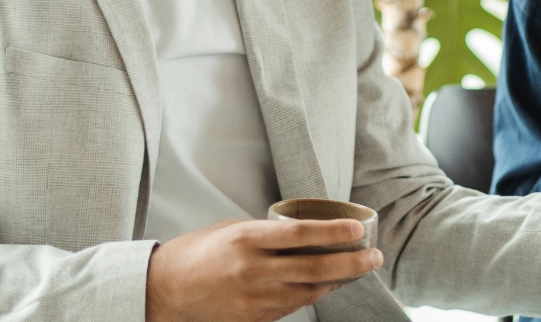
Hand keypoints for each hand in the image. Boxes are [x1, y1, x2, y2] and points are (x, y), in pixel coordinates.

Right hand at [146, 218, 384, 321]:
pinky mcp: (254, 318)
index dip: (334, 231)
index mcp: (245, 239)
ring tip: (359, 268)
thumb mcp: (231, 230)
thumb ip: (267, 234)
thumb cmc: (198, 253)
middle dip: (352, 262)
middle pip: (314, 267)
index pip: (300, 234)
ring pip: (310, 290)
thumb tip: (307, 234)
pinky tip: (328, 284)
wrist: (165, 291)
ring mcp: (255, 298)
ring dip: (339, 279)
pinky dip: (315, 293)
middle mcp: (252, 270)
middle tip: (374, 256)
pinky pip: (294, 305)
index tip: (358, 227)